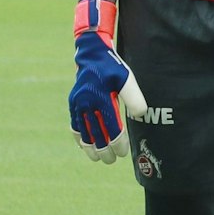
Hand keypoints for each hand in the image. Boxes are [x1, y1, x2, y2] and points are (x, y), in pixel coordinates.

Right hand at [69, 0, 147, 162]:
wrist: (91, 53)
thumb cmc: (113, 67)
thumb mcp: (127, 78)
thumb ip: (134, 97)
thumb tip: (140, 115)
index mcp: (100, 98)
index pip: (110, 128)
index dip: (118, 142)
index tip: (124, 152)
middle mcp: (86, 103)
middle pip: (95, 134)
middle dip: (104, 150)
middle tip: (111, 161)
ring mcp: (77, 104)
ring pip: (83, 132)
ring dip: (90, 147)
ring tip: (97, 158)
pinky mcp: (73, 103)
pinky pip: (74, 124)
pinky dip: (79, 137)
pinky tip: (84, 146)